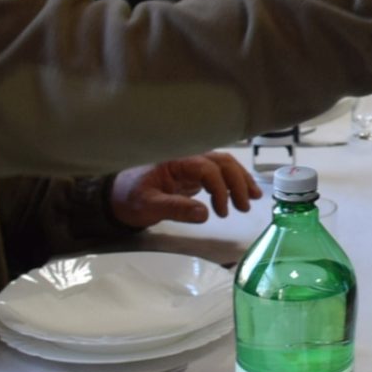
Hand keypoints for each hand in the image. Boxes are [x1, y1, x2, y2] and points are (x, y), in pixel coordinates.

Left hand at [110, 153, 261, 226]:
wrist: (117, 198)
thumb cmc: (129, 199)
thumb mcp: (148, 206)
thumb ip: (174, 208)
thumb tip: (204, 213)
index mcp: (175, 160)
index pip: (207, 168)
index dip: (219, 188)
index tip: (222, 212)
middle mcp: (187, 158)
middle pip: (221, 161)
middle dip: (237, 182)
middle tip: (245, 206)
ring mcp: (191, 165)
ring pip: (224, 165)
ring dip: (240, 180)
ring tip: (253, 199)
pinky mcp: (193, 175)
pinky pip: (219, 174)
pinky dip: (233, 183)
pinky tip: (242, 195)